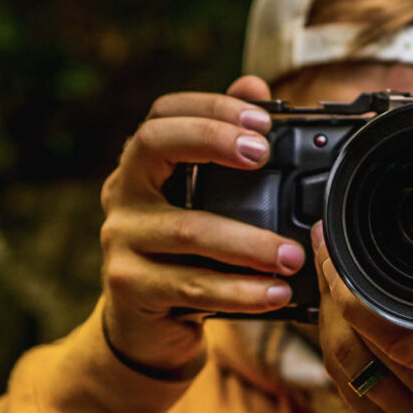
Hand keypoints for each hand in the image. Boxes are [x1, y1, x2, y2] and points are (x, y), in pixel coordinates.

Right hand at [99, 76, 305, 375]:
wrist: (147, 327)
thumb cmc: (183, 255)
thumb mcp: (203, 201)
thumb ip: (225, 144)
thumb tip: (254, 85)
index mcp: (141, 165)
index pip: (163, 114)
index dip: (210, 106)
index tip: (262, 119)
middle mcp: (123, 194)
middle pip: (154, 144)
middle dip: (212, 139)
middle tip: (263, 155)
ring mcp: (120, 240)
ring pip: (186, 229)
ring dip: (248, 240)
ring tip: (293, 255)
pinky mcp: (130, 287)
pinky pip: (191, 286)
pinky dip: (240, 291)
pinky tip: (276, 292)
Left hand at [313, 167, 412, 412]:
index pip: (402, 336)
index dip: (357, 294)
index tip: (339, 250)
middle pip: (363, 347)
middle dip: (336, 292)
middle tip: (328, 246)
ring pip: (345, 366)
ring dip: (330, 315)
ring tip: (330, 271)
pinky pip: (345, 384)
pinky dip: (337, 344)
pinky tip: (340, 311)